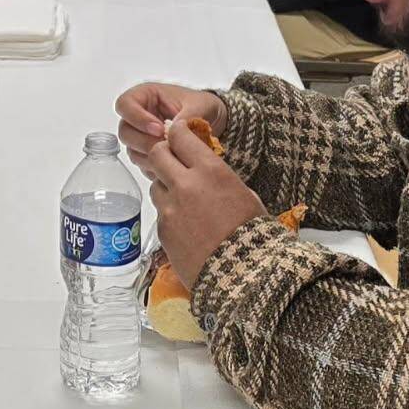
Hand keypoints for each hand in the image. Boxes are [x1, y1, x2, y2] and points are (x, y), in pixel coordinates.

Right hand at [114, 82, 225, 173]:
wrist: (213, 122)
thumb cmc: (203, 106)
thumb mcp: (202, 105)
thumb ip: (189, 114)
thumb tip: (174, 129)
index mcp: (146, 96)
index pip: (125, 104)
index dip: (137, 118)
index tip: (158, 128)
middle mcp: (139, 116)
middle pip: (125, 131)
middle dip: (144, 141)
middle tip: (165, 145)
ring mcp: (141, 136)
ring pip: (132, 150)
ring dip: (150, 155)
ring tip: (173, 155)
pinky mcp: (147, 154)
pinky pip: (142, 163)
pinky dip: (156, 166)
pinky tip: (173, 164)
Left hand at [146, 119, 264, 289]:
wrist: (242, 274)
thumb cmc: (253, 236)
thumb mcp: (246, 196)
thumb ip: (220, 179)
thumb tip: (208, 175)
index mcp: (211, 171)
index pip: (180, 136)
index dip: (177, 133)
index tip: (179, 135)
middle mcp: (185, 185)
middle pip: (157, 154)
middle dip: (163, 154)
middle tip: (172, 163)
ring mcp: (170, 208)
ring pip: (155, 185)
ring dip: (165, 187)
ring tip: (184, 201)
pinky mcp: (162, 230)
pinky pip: (160, 213)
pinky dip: (169, 215)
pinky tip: (187, 227)